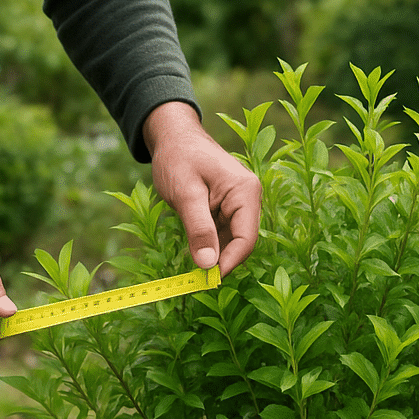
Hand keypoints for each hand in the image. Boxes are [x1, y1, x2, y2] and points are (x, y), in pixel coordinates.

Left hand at [143, 102, 260, 276]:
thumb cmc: (178, 158)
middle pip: (240, 243)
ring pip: (230, 242)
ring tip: (191, 271)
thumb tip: (208, 265)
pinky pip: (221, 236)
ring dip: (212, 256)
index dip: (229, 263)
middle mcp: (247, 199)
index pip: (246, 239)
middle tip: (196, 281)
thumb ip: (198, 229)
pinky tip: (193, 254)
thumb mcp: (185, 194)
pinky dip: (207, 247)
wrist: (171, 137)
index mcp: (245, 192)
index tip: (208, 280)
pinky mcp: (225, 210)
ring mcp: (237, 205)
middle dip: (220, 262)